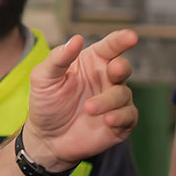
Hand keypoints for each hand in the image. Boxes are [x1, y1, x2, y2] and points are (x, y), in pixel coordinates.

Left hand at [23, 29, 138, 170]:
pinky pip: (129, 115)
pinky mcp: (120, 122)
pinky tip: (108, 120)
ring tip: (89, 109)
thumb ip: (58, 58)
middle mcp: (106, 78)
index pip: (110, 46)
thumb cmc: (46, 103)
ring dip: (108, 100)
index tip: (131, 36)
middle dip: (121, 67)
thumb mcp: (43, 78)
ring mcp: (114, 100)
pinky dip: (120, 117)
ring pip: (123, 94)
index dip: (122, 40)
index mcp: (92, 62)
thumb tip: (76, 39)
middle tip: (114, 70)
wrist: (46, 138)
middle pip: (123, 67)